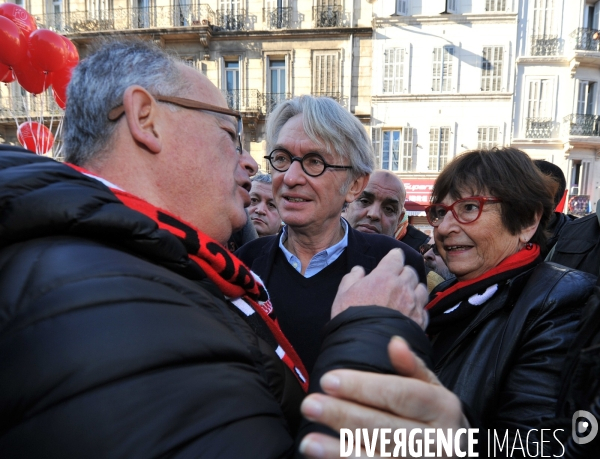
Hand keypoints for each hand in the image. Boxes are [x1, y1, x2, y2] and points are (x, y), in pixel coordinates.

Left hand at [299, 337, 468, 457]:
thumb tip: (395, 343)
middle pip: (384, 428)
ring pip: (377, 458)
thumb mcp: (433, 389)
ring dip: (339, 451)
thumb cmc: (436, 417)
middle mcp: (438, 442)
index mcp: (443, 409)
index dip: (363, 387)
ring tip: (308, 442)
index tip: (328, 379)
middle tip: (309, 404)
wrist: (460, 456)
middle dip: (343, 416)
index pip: (399, 394)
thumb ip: (412, 368)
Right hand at [330, 248, 428, 328]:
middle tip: (396, 278)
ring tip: (407, 294)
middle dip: (404, 272)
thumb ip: (351, 278)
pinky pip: (424, 309)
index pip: (395, 258)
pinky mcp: (420, 321)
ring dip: (414, 288)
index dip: (394, 256)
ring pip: (421, 288)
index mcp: (384, 277)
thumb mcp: (343, 295)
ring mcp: (413, 304)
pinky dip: (418, 308)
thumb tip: (358, 270)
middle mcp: (402, 287)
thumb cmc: (352, 319)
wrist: (367, 347)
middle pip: (410, 272)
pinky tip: (411, 312)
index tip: (394, 257)